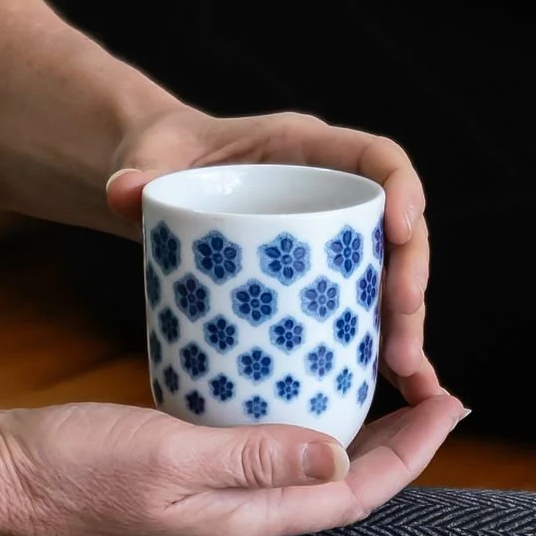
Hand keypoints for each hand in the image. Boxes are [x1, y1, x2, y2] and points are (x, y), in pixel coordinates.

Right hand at [0, 390, 466, 535]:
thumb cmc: (71, 468)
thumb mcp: (164, 455)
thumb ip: (250, 457)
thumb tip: (339, 462)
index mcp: (243, 522)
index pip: (353, 495)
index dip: (409, 453)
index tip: (450, 405)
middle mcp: (238, 517)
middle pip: (343, 486)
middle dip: (398, 442)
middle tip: (439, 389)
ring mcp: (212, 496)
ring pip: (308, 466)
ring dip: (355, 429)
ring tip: (390, 382)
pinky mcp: (187, 469)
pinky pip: (266, 447)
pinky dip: (299, 414)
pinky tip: (299, 379)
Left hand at [105, 104, 439, 403]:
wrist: (159, 178)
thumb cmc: (162, 156)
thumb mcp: (150, 158)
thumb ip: (139, 171)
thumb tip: (125, 193)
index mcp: (306, 147)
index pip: (376, 157)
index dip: (402, 188)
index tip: (402, 230)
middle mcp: (331, 191)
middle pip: (398, 229)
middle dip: (410, 282)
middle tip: (403, 337)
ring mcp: (331, 238)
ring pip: (390, 276)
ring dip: (406, 324)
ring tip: (407, 373)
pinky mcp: (318, 278)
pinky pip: (365, 308)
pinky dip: (384, 346)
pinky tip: (402, 388)